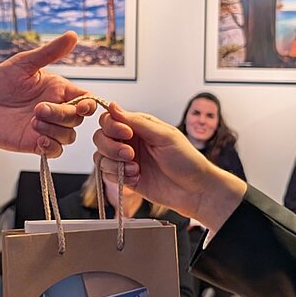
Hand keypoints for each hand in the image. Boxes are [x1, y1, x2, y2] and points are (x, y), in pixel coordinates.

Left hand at [0, 31, 96, 156]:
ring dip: (54, 130)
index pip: (86, 99)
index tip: (82, 105)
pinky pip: (55, 151)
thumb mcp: (24, 63)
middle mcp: (56, 109)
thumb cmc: (0, 82)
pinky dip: (51, 147)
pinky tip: (38, 139)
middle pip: (77, 118)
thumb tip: (71, 35)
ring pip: (69, 136)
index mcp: (59, 90)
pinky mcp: (36, 143)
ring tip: (32, 122)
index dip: (89, 104)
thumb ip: (49, 53)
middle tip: (38, 109)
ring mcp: (47, 127)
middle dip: (62, 115)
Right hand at [93, 102, 245, 231]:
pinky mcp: (124, 178)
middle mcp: (129, 142)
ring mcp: (125, 160)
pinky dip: (119, 177)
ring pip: (100, 157)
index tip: (127, 134)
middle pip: (100, 137)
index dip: (112, 126)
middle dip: (111, 147)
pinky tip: (137, 177)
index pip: (110, 119)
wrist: (195, 190)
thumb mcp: (165, 136)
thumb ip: (137, 122)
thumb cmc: (186, 160)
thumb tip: (113, 106)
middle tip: (130, 154)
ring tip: (135, 169)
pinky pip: (107, 175)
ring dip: (115, 163)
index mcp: (138, 126)